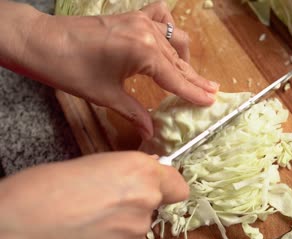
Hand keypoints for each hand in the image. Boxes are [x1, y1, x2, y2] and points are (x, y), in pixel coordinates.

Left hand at [0, 1, 217, 139]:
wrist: (43, 41)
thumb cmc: (70, 69)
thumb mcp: (106, 95)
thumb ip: (134, 113)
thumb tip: (150, 132)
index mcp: (143, 53)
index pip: (176, 79)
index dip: (194, 92)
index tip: (211, 101)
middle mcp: (147, 33)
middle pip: (179, 62)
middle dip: (195, 79)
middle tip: (211, 91)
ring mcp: (141, 21)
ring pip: (175, 41)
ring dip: (185, 59)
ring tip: (193, 75)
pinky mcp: (133, 16)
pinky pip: (162, 18)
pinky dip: (170, 30)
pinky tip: (170, 42)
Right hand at [0, 152, 187, 238]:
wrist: (24, 225)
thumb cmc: (50, 186)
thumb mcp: (97, 163)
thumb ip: (130, 170)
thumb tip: (146, 175)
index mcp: (141, 170)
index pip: (178, 185)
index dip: (166, 186)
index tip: (155, 186)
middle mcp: (146, 200)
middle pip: (154, 205)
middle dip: (136, 203)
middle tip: (105, 201)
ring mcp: (136, 230)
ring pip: (138, 226)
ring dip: (122, 224)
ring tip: (90, 219)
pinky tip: (88, 235)